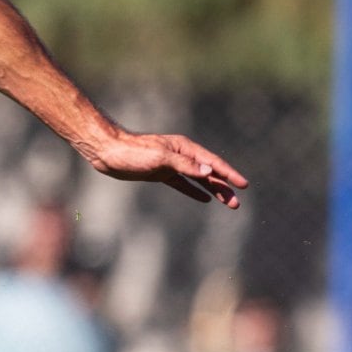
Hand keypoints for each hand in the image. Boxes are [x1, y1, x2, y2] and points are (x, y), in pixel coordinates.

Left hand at [87, 131, 246, 206]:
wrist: (107, 152)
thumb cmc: (132, 153)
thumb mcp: (160, 158)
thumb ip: (184, 165)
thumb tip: (209, 171)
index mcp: (184, 148)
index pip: (212, 162)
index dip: (229, 174)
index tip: (243, 184)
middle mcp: (181, 155)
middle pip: (208, 173)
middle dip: (224, 187)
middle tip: (236, 204)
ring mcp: (171, 165)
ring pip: (198, 180)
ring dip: (213, 191)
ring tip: (228, 203)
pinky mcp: (160, 174)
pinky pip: (182, 184)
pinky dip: (194, 191)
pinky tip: (204, 199)